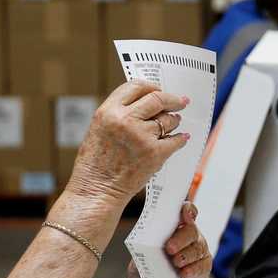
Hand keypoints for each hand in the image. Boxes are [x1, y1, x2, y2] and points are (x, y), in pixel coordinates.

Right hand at [70, 81, 188, 204]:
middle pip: (157, 99)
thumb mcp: (99, 128)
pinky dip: (180, 139)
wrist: (96, 190)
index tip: (160, 90)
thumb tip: (144, 105)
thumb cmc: (95, 164)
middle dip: (173, 99)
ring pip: (168, 120)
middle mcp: (125, 120)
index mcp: (108, 111)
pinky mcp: (154, 154)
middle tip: (181, 101)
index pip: (136, 86)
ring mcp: (141, 136)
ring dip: (174, 121)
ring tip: (174, 123)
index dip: (152, 87)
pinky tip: (181, 138)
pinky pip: (175, 141)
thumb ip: (119, 114)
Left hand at [125, 202, 209, 277]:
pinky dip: (193, 270)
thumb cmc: (145, 265)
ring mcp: (198, 252)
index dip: (188, 210)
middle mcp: (189, 236)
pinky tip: (184, 273)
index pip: (186, 212)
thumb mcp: (141, 250)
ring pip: (198, 249)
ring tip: (175, 263)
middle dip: (181, 239)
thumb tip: (151, 236)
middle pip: (192, 231)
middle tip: (170, 248)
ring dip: (187, 255)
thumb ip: (148, 240)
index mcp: (175, 226)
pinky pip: (203, 267)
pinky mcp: (203, 269)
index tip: (184, 212)